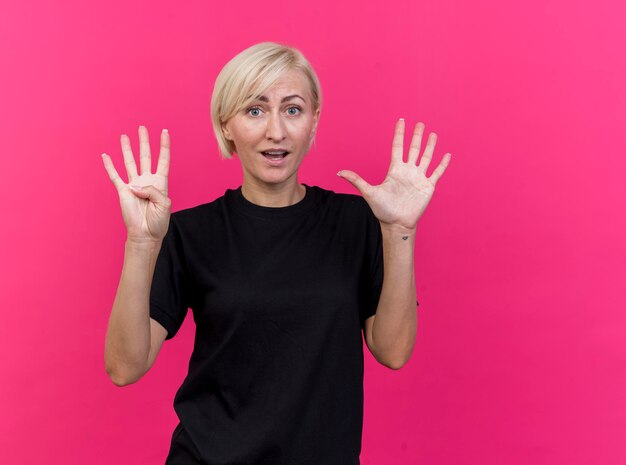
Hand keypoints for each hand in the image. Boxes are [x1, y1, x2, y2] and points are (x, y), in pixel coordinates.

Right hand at [101, 126, 171, 242]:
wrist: (145, 234)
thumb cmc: (158, 221)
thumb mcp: (164, 204)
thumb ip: (152, 190)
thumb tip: (134, 184)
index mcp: (160, 183)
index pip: (163, 160)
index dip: (164, 146)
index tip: (164, 132)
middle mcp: (147, 181)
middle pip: (145, 156)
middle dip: (144, 142)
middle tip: (141, 127)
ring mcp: (134, 185)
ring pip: (130, 162)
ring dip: (127, 149)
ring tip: (125, 136)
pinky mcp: (123, 191)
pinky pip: (115, 176)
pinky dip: (110, 166)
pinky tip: (106, 156)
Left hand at [338, 119, 450, 230]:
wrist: (396, 224)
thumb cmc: (382, 210)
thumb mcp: (368, 193)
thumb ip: (356, 180)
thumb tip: (339, 172)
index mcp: (395, 170)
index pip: (398, 147)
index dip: (399, 134)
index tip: (401, 121)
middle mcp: (408, 171)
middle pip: (413, 149)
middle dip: (416, 136)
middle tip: (419, 123)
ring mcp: (419, 178)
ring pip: (426, 158)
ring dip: (430, 146)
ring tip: (433, 134)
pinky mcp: (428, 186)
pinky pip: (437, 172)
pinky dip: (442, 164)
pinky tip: (447, 155)